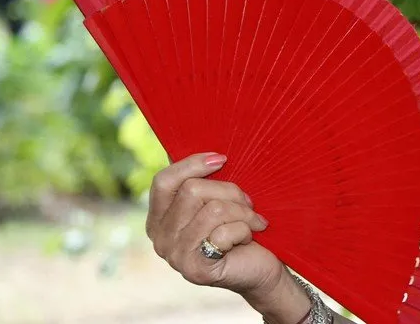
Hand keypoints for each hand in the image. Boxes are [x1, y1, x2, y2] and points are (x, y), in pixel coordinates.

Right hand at [145, 152, 283, 300]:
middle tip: (249, 203)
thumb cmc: (240, 229)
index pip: (163, 181)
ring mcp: (175, 256)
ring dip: (243, 212)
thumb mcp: (218, 200)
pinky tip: (248, 239)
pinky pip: (224, 233)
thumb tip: (203, 148)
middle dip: (231, 192)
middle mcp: (160, 238)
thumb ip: (203, 181)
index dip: (192, 164)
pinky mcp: (195, 269)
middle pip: (192, 191)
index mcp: (159, 218)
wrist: (260, 268)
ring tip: (253, 221)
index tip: (223, 159)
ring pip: (213, 210)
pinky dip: (245, 230)